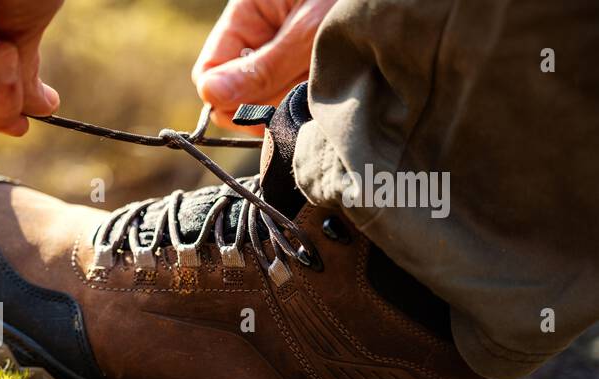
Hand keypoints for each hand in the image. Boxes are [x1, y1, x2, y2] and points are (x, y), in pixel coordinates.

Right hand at [191, 0, 338, 128]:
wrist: (421, 0)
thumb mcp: (310, 28)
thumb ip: (263, 67)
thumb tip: (213, 98)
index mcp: (249, 12)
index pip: (211, 69)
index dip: (224, 98)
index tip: (250, 113)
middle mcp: (263, 35)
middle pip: (239, 91)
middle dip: (264, 102)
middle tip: (298, 98)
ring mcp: (286, 53)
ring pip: (269, 99)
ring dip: (291, 102)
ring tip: (324, 85)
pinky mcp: (310, 67)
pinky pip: (296, 97)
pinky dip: (311, 101)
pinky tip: (334, 89)